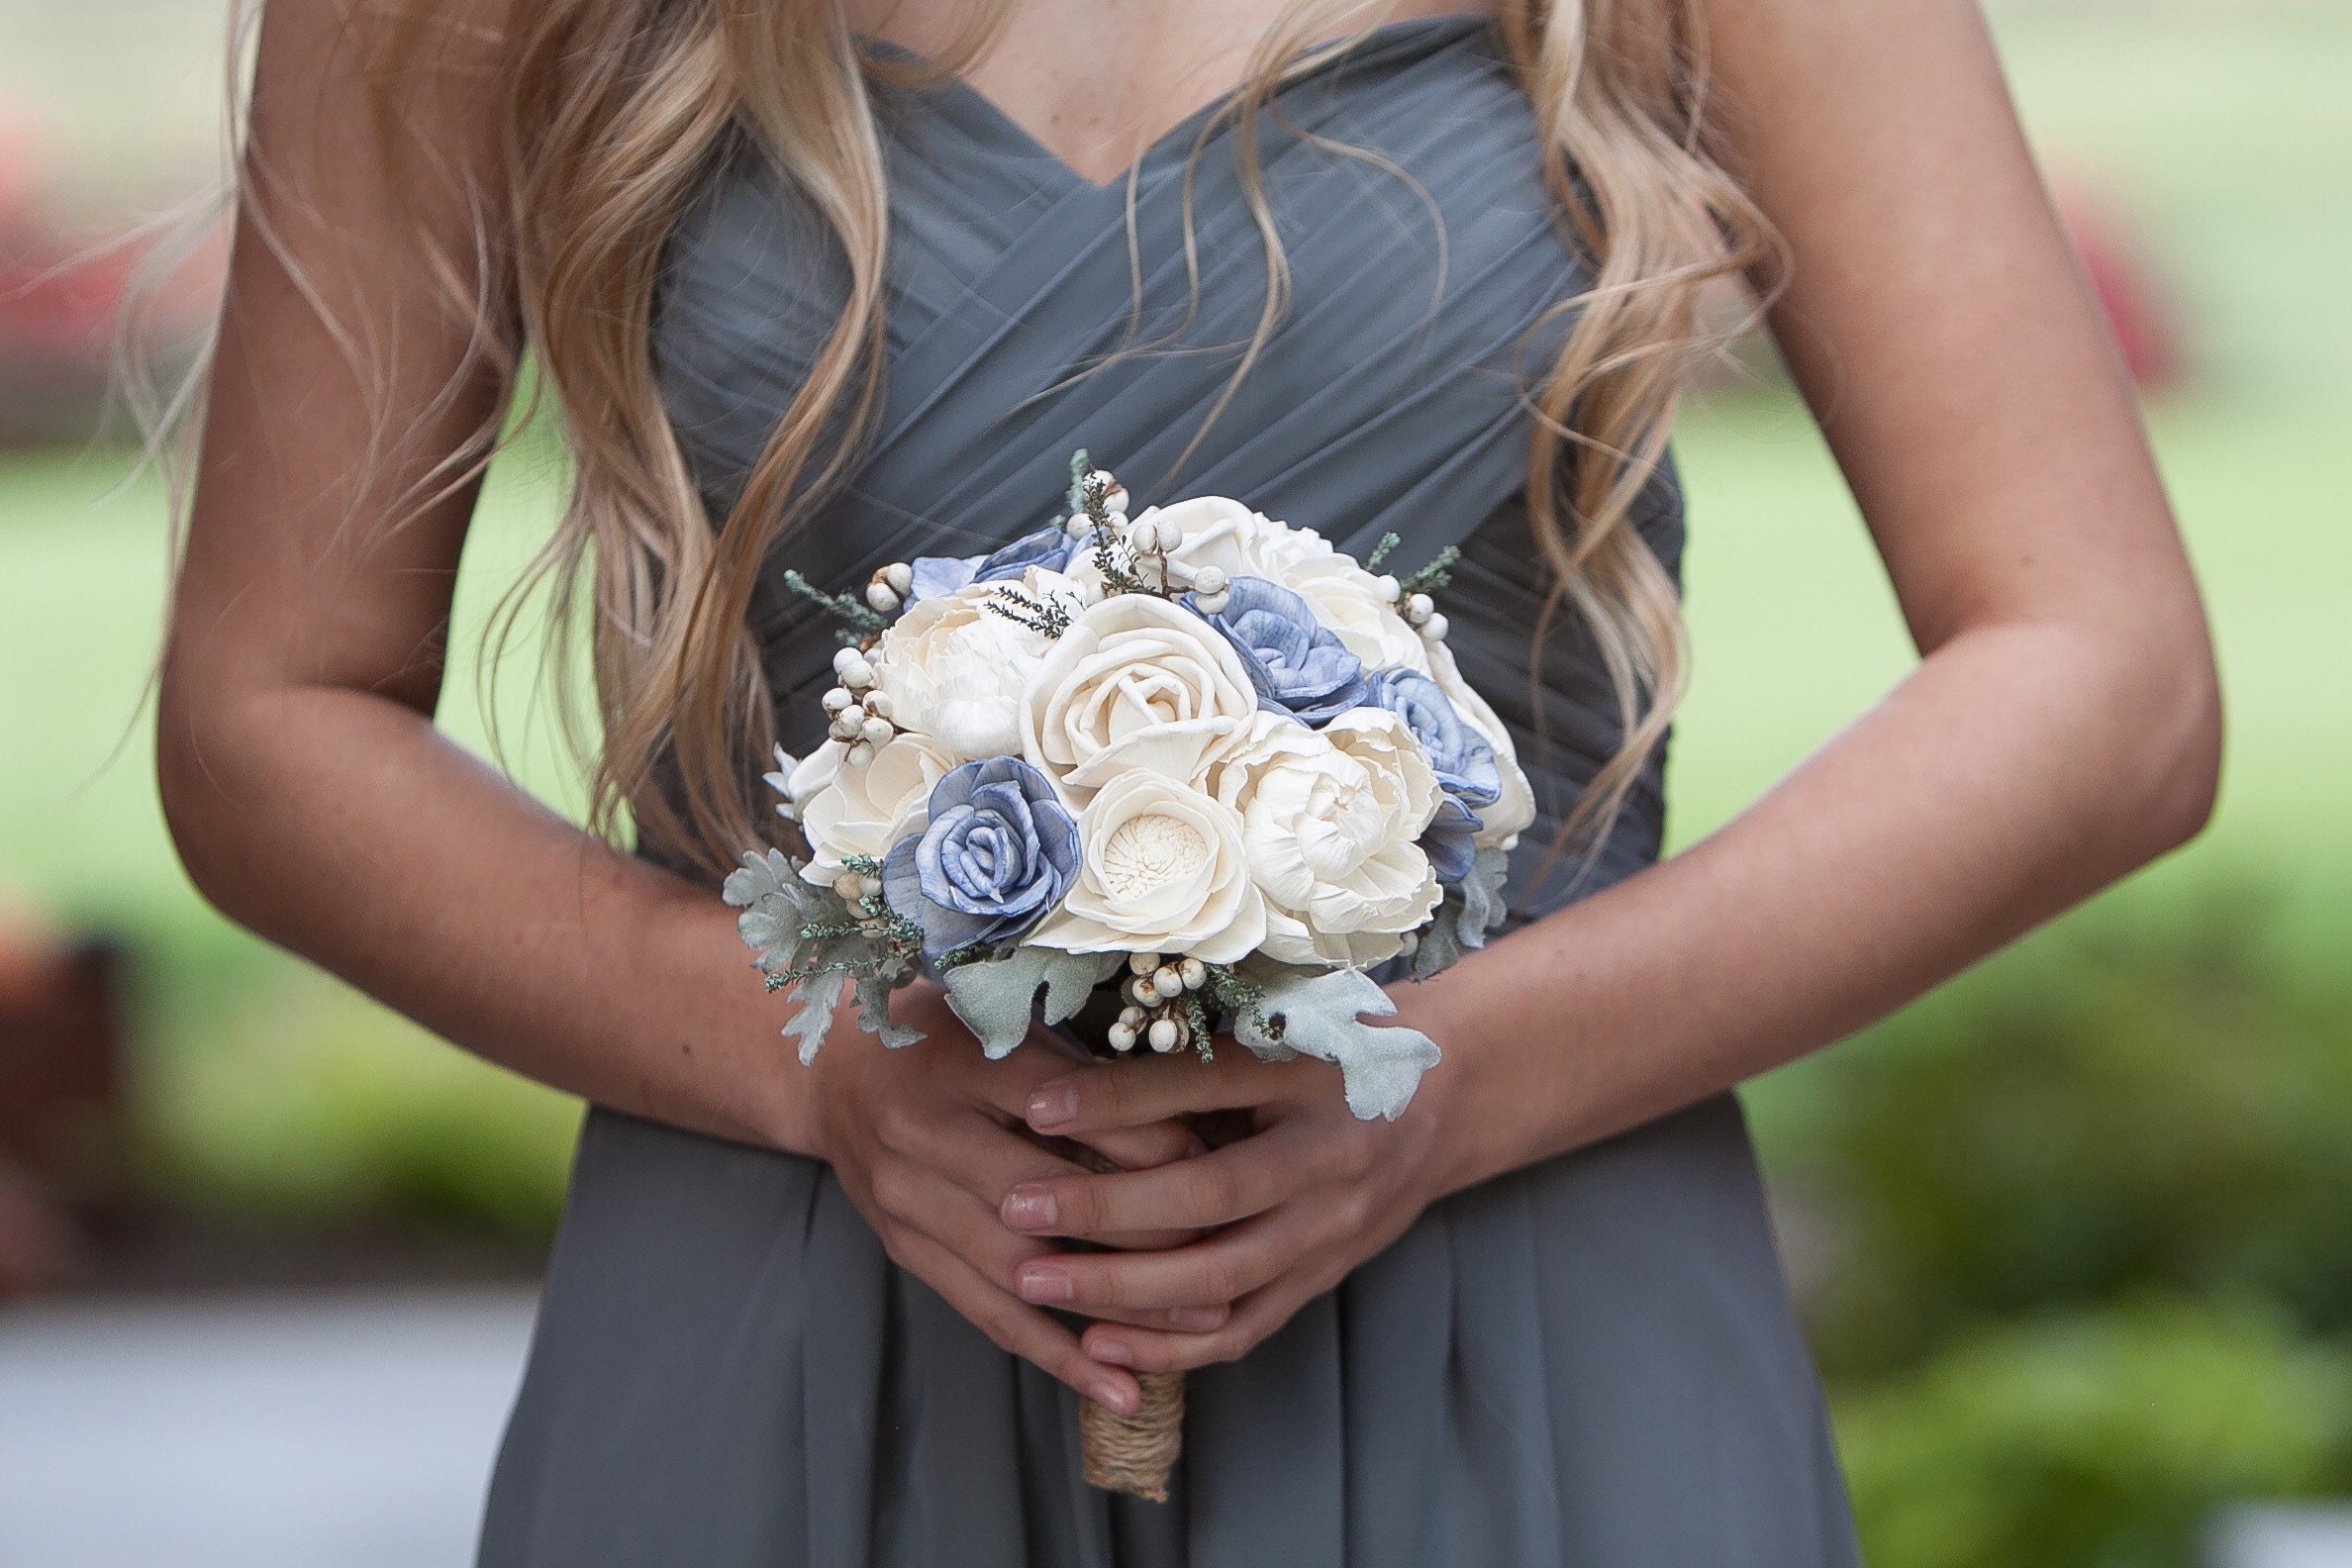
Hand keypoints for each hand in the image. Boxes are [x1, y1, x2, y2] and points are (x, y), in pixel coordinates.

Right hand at [806, 981, 1230, 1413]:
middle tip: (1223, 1261)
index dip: (1145, 1143)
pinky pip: (988, 1315)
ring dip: (1112, 1310)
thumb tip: (1197, 1126)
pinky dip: (1057, 1356)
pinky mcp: (906, 1250)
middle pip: (1045, 1201)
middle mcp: (922, 1132)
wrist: (831, 1072)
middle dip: (1141, 1236)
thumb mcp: (1011, 1023)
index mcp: (960, 1061)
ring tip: (1194, 1333)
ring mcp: (906, 1200)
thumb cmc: (947, 1035)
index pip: (1068, 1111)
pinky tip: (1117, 1389)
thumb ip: (1086, 1073)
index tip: (1215, 1167)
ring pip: (1021, 1272)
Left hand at [998, 1040, 1450, 1374]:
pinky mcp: (1323, 1278)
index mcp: (1313, 1077)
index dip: (1119, 1099)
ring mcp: (1332, 1229)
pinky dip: (1169, 1348)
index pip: (1205, 1088)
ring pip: (1221, 1278)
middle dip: (1105, 1211)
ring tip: (1033, 1282)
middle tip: (1016, 1208)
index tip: (1036, 1106)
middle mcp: (1330, 1158)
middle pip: (1211, 1197)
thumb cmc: (1338, 1046)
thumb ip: (1192, 1047)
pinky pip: (1242, 1326)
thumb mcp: (1279, 1023)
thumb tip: (1071, 1063)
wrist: (1443, 1100)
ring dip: (1122, 1291)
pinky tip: (1099, 1345)